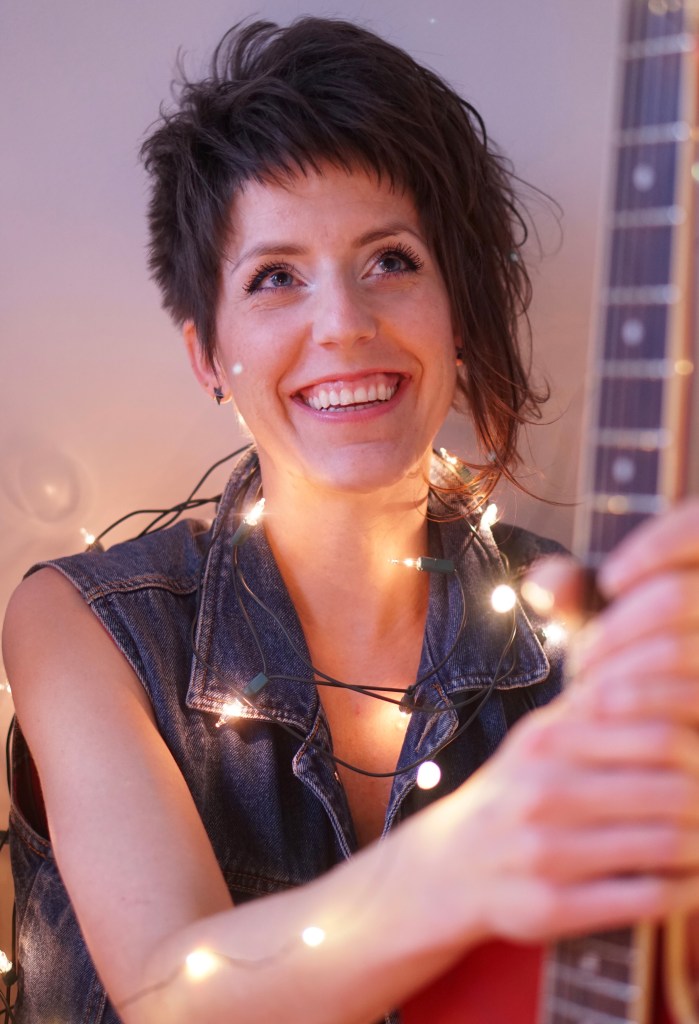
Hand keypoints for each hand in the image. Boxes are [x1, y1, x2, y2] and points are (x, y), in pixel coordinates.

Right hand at [428, 501, 698, 946]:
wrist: (441, 871)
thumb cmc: (510, 798)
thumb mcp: (541, 739)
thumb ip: (595, 704)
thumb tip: (664, 663)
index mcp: (549, 736)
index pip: (651, 721)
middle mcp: (544, 786)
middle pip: (671, 781)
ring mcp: (544, 849)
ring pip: (665, 842)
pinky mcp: (548, 908)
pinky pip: (642, 898)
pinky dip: (681, 893)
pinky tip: (690, 885)